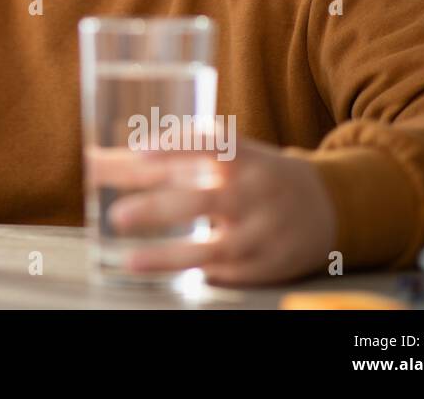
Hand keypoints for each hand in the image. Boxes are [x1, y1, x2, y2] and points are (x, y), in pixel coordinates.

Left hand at [87, 138, 337, 285]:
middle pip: (205, 200)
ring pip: (216, 247)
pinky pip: (232, 274)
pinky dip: (203, 275)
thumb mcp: (225, 157)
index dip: (176, 145)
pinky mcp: (270, 265)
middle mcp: (256, 191)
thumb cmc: (254, 175)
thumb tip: (92, 161)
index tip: (140, 148)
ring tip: (130, 260)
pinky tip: (173, 278)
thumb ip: (165, 159)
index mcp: (244, 157)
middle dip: (160, 209)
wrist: (330, 205)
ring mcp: (264, 231)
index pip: (210, 144)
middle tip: (116, 216)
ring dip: (171, 256)